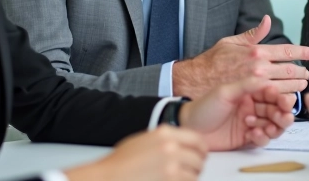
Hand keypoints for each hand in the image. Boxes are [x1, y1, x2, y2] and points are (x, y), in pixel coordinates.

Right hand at [64, 126, 205, 180]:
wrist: (108, 178)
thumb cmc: (120, 163)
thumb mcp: (144, 141)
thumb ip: (165, 140)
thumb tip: (183, 145)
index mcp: (165, 133)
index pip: (197, 139)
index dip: (201, 150)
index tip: (200, 155)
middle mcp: (171, 147)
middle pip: (198, 157)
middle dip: (196, 166)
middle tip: (190, 171)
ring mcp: (172, 165)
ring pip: (195, 173)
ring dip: (190, 177)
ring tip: (178, 178)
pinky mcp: (171, 180)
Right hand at [173, 15, 308, 97]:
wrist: (195, 80)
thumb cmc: (211, 61)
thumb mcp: (231, 41)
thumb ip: (252, 34)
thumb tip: (267, 20)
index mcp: (256, 51)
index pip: (286, 51)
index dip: (303, 52)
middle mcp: (258, 66)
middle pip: (290, 70)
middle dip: (301, 72)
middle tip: (307, 73)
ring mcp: (256, 83)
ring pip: (285, 86)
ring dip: (296, 86)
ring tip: (301, 85)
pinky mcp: (251, 97)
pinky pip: (273, 98)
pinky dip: (283, 97)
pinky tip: (287, 97)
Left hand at [178, 77, 295, 150]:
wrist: (189, 127)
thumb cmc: (203, 106)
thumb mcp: (225, 91)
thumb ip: (247, 84)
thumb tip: (267, 76)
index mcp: (249, 91)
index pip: (272, 92)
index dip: (281, 96)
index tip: (284, 98)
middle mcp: (252, 106)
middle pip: (277, 109)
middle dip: (283, 112)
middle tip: (283, 115)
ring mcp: (251, 122)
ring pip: (274, 125)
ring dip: (275, 125)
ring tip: (270, 126)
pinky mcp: (247, 138)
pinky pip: (263, 139)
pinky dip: (262, 137)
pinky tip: (255, 133)